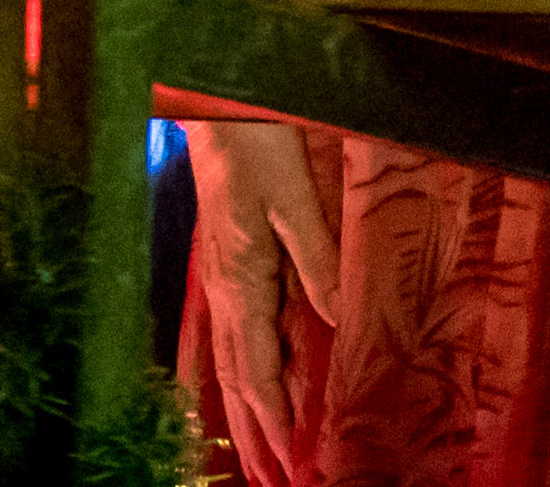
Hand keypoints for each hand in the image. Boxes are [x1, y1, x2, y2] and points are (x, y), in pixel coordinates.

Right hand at [184, 119, 336, 484]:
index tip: (290, 466)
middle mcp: (225, 288)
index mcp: (240, 280)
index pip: (256, 370)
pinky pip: (234, 333)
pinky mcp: (226, 261)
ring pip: (231, 359)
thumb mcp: (292, 197)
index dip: (273, 422)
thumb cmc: (252, 142)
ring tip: (257, 452)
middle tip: (270, 481)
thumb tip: (337, 320)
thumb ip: (316, 259)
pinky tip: (253, 381)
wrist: (212, 101)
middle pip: (236, 378)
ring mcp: (221, 276)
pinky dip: (243, 372)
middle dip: (252, 433)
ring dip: (245, 410)